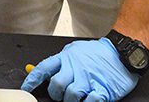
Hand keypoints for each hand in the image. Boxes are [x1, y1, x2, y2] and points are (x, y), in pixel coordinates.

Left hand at [22, 39, 138, 101]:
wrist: (123, 52)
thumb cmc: (99, 53)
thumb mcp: (76, 51)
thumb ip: (61, 61)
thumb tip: (43, 72)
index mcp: (67, 57)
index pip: (44, 68)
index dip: (32, 80)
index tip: (26, 89)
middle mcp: (76, 67)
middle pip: (57, 85)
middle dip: (56, 94)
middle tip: (61, 95)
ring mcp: (89, 78)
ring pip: (71, 95)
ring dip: (71, 100)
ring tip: (78, 97)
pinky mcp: (102, 89)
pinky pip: (89, 101)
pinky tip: (89, 99)